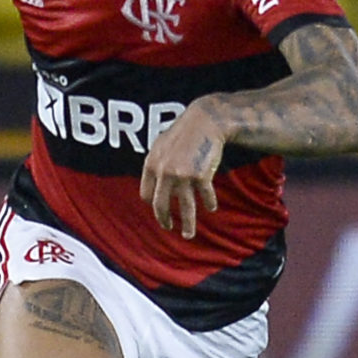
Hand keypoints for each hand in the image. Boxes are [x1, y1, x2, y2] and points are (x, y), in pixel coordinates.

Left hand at [141, 99, 226, 236]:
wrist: (204, 122)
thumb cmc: (183, 134)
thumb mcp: (161, 146)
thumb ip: (156, 165)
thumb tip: (153, 186)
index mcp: (151, 165)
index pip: (146, 194)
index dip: (153, 204)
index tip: (161, 211)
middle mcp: (164, 172)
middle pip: (161, 205)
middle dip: (164, 220)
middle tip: (169, 228)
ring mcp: (182, 175)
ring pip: (185, 208)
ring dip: (187, 224)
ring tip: (188, 235)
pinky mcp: (200, 176)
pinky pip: (205, 196)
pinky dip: (209, 203)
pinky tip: (211, 207)